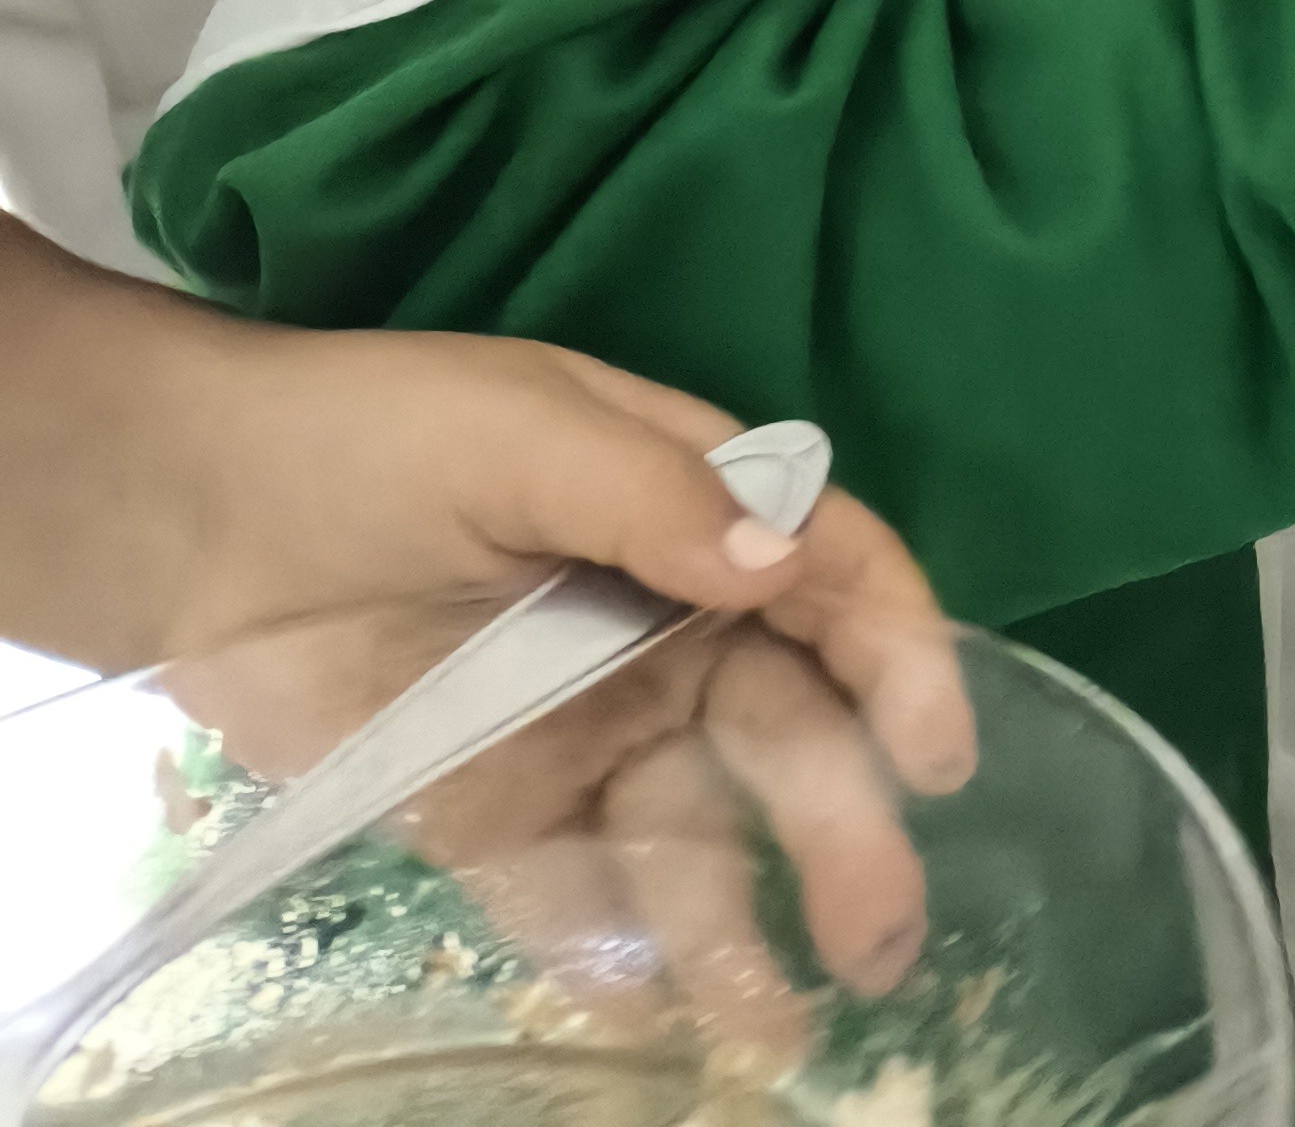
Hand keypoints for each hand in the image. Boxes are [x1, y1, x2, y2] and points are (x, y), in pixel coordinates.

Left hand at [0, 237, 973, 1038]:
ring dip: (743, 928)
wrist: (195, 522)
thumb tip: (779, 564)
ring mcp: (583, 732)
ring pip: (693, 837)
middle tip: (880, 932)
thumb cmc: (377, 438)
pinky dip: (618, 961)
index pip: (832, 580)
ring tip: (779, 1023)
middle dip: (845, 826)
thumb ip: (651, 496)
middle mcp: (663, 633)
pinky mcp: (494, 816)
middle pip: (784, 731)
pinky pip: (574, 898)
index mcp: (691, 514)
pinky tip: (654, 1025)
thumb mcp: (521, 432)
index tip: (936, 747)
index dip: (900, 655)